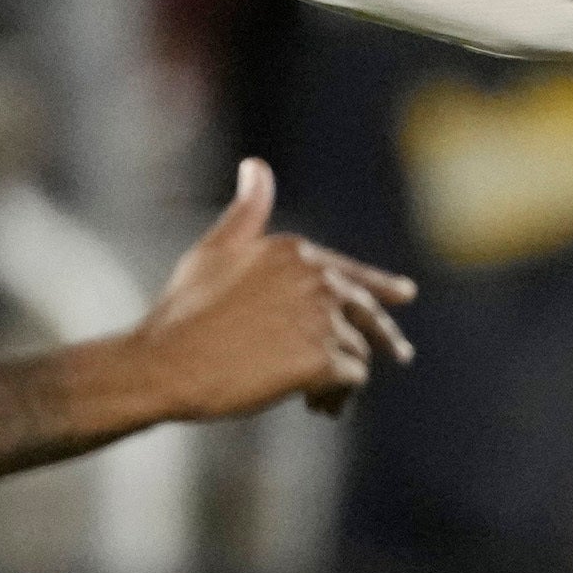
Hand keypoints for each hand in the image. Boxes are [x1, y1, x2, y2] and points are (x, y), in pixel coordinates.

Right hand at [129, 160, 416, 423]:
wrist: (167, 362)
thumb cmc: (184, 310)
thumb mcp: (214, 249)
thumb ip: (246, 210)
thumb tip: (256, 165)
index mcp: (296, 252)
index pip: (353, 273)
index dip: (382, 287)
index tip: (405, 295)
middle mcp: (318, 279)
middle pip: (367, 312)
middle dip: (383, 336)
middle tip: (400, 354)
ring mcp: (323, 319)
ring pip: (359, 350)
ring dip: (342, 376)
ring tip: (320, 399)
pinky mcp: (323, 359)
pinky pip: (351, 378)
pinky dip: (338, 395)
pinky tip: (316, 407)